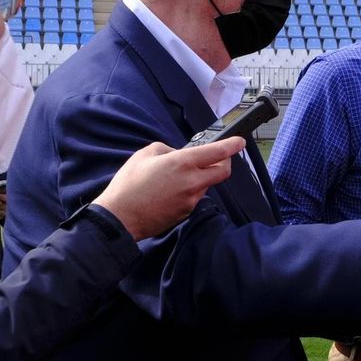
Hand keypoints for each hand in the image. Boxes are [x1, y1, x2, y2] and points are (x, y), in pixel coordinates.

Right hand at [92, 138, 244, 240]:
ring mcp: (191, 199)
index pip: (217, 152)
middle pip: (223, 171)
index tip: (240, 142)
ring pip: (206, 184)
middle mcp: (192, 182)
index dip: (232, 145)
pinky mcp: (186, 213)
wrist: (120, 218)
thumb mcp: (145, 155)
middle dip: (224, 162)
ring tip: (176, 176)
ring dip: (201, 177)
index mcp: (182, 163)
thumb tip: (178, 155)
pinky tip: (169, 191)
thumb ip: (167, 150)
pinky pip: (193, 197)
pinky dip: (188, 191)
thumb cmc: (128, 185)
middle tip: (217, 157)